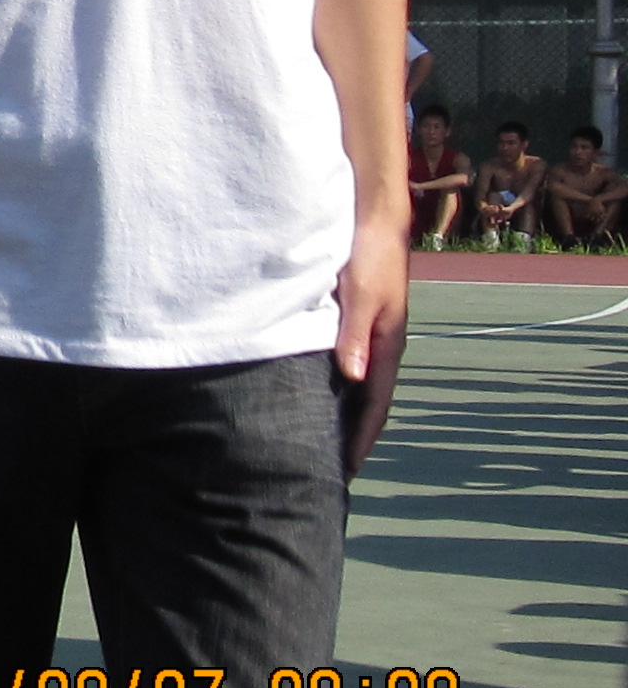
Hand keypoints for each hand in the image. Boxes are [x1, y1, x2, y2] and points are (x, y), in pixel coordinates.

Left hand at [332, 210, 408, 479]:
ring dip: (336, 410)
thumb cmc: (369, 252)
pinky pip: (339, 360)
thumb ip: (355, 334)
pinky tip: (302, 389)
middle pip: (363, 400)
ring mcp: (364, 331)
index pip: (376, 405)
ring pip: (350, 382)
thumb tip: (353, 378)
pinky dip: (327, 382)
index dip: (361, 439)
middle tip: (324, 467)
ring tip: (310, 438)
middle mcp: (377, 344)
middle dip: (347, 434)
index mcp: (386, 345)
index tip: (344, 473)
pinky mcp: (348, 317)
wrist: (371, 215)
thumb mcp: (362, 293)